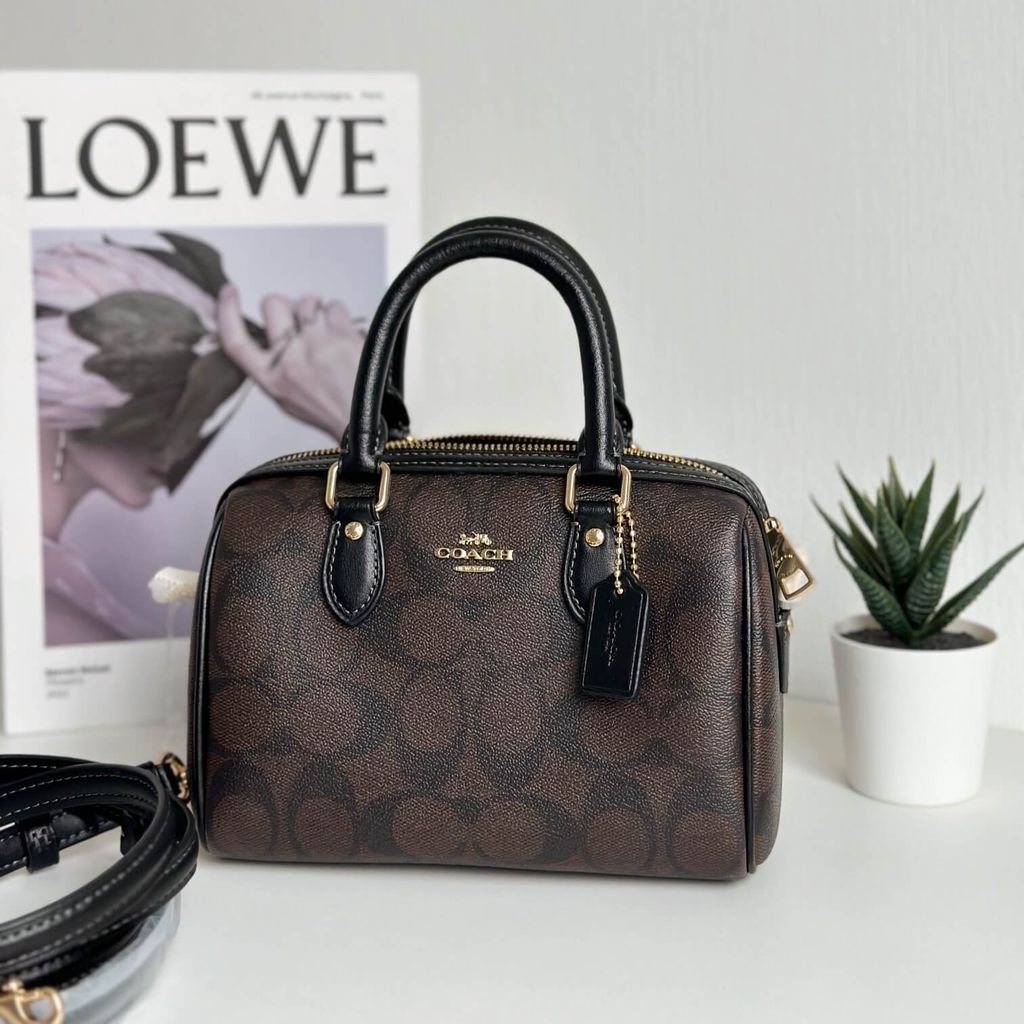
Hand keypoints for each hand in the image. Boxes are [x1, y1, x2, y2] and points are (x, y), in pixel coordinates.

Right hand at [216, 284, 361, 438]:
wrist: (363, 420)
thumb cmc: (325, 407)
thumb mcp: (284, 396)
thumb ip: (270, 365)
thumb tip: (264, 332)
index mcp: (270, 379)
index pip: (235, 341)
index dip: (227, 312)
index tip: (229, 292)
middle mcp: (290, 360)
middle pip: (274, 305)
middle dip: (286, 307)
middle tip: (300, 324)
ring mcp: (317, 345)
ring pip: (306, 301)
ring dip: (315, 312)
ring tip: (326, 334)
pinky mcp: (342, 337)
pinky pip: (334, 306)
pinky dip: (338, 316)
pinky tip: (342, 335)